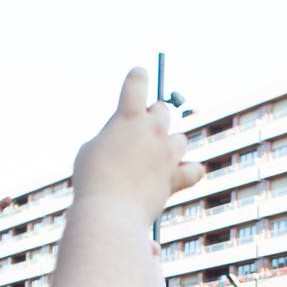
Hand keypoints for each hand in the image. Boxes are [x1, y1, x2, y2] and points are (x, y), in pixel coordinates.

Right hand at [72, 69, 204, 222]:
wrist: (110, 210)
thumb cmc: (92, 179)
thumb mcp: (91, 149)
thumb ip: (111, 139)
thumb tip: (123, 145)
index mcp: (128, 116)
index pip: (137, 83)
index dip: (138, 77)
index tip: (139, 75)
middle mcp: (153, 130)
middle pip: (163, 110)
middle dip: (153, 117)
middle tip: (139, 132)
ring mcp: (168, 154)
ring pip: (180, 139)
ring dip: (170, 144)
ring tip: (156, 158)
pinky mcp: (176, 178)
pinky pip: (195, 171)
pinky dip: (190, 172)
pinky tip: (183, 174)